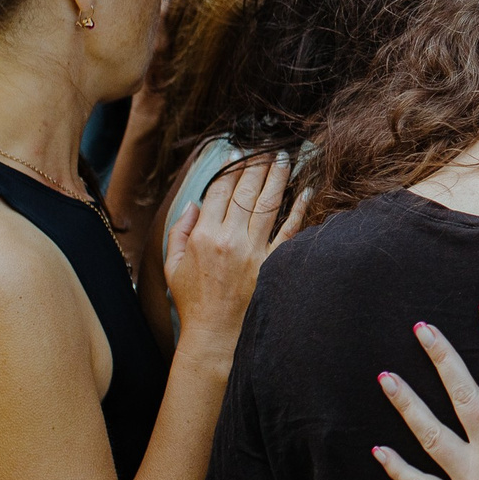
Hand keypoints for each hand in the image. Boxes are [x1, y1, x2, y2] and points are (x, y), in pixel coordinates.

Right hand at [164, 155, 300, 350]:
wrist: (215, 335)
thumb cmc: (192, 301)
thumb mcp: (172, 265)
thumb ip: (178, 230)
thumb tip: (193, 203)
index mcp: (203, 235)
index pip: (218, 190)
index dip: (228, 167)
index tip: (236, 151)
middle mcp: (229, 239)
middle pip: (245, 191)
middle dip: (256, 163)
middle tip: (266, 144)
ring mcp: (253, 251)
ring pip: (268, 204)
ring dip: (277, 177)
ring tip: (285, 156)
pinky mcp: (272, 264)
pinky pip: (289, 232)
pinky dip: (299, 210)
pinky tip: (306, 191)